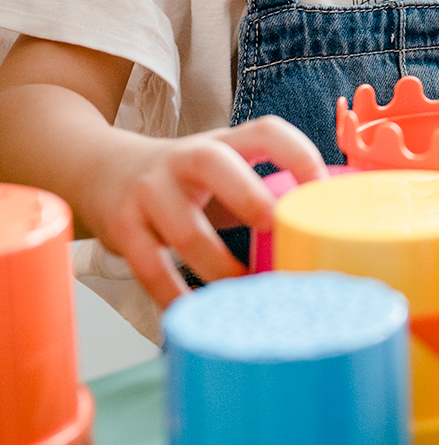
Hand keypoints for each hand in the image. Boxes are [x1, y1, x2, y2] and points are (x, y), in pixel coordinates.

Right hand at [81, 116, 326, 307]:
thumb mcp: (225, 169)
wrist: (101, 171)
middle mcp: (183, 160)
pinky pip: (150, 267)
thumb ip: (266, 189)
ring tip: (245, 291)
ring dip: (218, 265)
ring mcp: (149, 192)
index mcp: (223, 144)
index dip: (297, 152)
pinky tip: (198, 313)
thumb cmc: (186, 180)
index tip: (320, 186)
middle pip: (214, 163)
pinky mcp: (123, 228)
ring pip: (184, 230)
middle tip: (274, 228)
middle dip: (248, 195)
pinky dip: (175, 295)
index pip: (264, 131)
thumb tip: (330, 227)